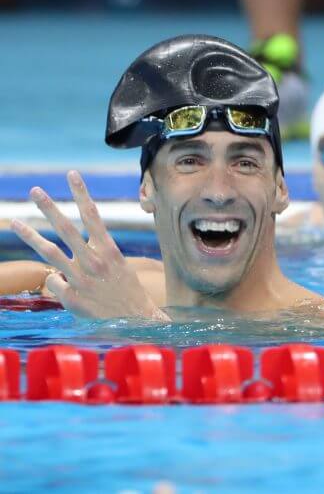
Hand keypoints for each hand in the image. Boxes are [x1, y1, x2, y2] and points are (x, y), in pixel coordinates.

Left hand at [11, 171, 168, 319]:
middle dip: (49, 208)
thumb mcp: (121, 265)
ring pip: (49, 253)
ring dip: (30, 235)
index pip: (93, 216)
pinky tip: (64, 284)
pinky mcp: (71, 298)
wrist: (136, 321)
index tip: (72, 175)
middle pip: (66, 229)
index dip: (81, 194)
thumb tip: (80, 237)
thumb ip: (99, 250)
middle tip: (35, 191)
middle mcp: (94, 262)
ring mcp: (80, 280)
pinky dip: (55, 279)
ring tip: (14, 221)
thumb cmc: (129, 291)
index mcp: (110, 251)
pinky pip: (53, 281)